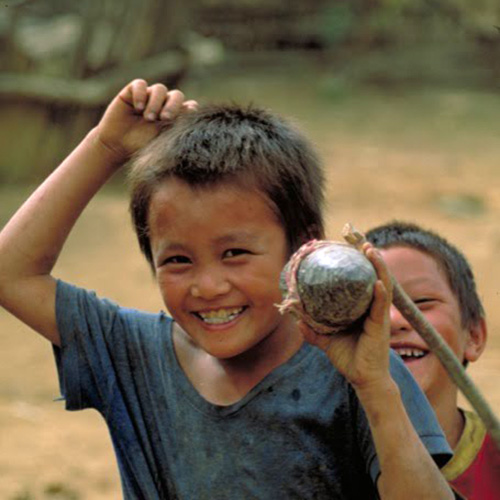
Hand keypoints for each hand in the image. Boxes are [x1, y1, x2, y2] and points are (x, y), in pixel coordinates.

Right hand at [95, 79, 197, 160]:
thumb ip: (176, 125)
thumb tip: (193, 108)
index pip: (188, 106)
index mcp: (175, 115)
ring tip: (148, 118)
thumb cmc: (141, 144)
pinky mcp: (132, 91)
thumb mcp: (162, 137)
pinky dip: (140, 94)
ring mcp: (148, 96)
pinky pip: (140, 84)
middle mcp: (163, 103)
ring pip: (160, 89)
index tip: (183, 122)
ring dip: (155, 103)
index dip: (188, 110)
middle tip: (164, 118)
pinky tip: (138, 108)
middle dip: (172, 106)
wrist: (118, 145)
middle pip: (177, 95)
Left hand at [300, 243, 392, 390]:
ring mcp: (378, 315)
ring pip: (382, 285)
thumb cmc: (348, 357)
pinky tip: (377, 282)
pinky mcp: (381, 326)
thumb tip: (295, 318)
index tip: (349, 245)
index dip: (358, 263)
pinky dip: (380, 293)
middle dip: (370, 258)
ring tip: (371, 250)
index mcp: (361, 307)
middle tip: (361, 240)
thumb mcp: (326, 339)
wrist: (362, 379)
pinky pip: (381, 306)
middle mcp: (372, 307)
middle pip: (374, 276)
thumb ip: (312, 328)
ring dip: (378, 267)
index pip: (361, 280)